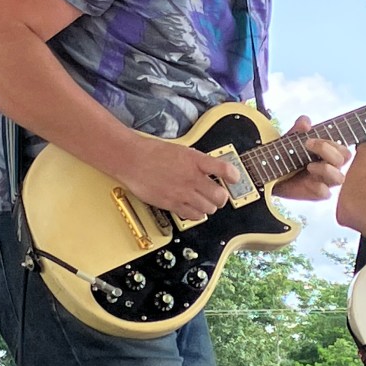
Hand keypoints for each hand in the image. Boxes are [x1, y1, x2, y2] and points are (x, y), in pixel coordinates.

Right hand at [116, 133, 239, 220]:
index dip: (233, 176)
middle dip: (221, 197)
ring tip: (204, 202)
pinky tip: (193, 208)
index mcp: (195, 160)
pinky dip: (196, 214)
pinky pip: (192, 216)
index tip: (233, 178)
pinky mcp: (172, 204)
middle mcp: (191, 178)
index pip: (224, 170)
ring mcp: (182, 193)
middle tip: (218, 195)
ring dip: (209, 207)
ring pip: (208, 209)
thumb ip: (197, 161)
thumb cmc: (152, 152)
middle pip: (220, 196)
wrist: (132, 159)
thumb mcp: (181, 150)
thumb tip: (209, 169)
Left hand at [272, 115, 350, 201]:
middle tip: (307, 144)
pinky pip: (325, 193)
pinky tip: (308, 182)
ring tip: (309, 166)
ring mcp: (324, 181)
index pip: (342, 149)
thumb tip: (305, 121)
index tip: (310, 139)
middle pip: (344, 159)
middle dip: (328, 150)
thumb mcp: (289, 140)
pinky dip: (319, 187)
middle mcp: (330, 167)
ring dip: (326, 169)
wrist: (269, 174)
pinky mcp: (315, 194)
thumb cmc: (285, 156)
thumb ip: (298, 130)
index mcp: (329, 153)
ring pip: (339, 178)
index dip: (331, 143)